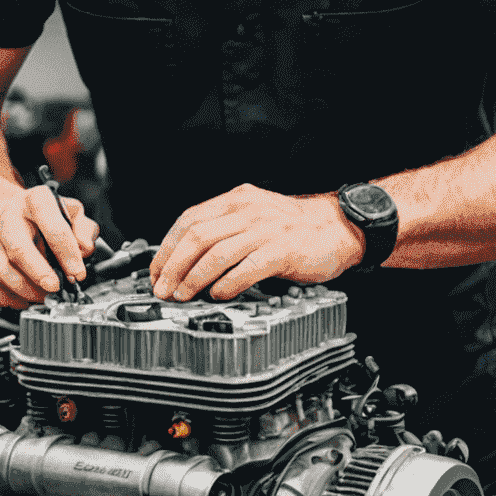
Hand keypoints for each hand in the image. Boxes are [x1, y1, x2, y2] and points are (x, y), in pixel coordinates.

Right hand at [0, 182, 98, 307]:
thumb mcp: (72, 212)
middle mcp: (8, 217)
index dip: (67, 253)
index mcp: (36, 202)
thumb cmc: (44, 216)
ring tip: (43, 297)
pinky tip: (24, 300)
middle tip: (55, 288)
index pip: (53, 226)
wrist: (8, 212)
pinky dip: (7, 297)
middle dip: (38, 273)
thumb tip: (83, 250)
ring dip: (24, 289)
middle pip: (17, 248)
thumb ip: (84, 229)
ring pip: (0, 269)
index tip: (77, 274)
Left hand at [150, 185, 365, 302]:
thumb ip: (224, 230)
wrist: (339, 227)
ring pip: (216, 253)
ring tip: (183, 295)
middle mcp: (247, 211)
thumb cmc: (295, 228)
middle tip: (163, 289)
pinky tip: (218, 295)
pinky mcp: (281, 250)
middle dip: (173, 267)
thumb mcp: (255, 216)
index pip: (188, 221)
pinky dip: (226, 284)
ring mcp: (265, 230)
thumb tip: (187, 258)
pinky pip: (245, 268)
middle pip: (196, 237)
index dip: (167, 249)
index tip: (157, 272)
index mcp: (236, 200)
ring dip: (193, 278)